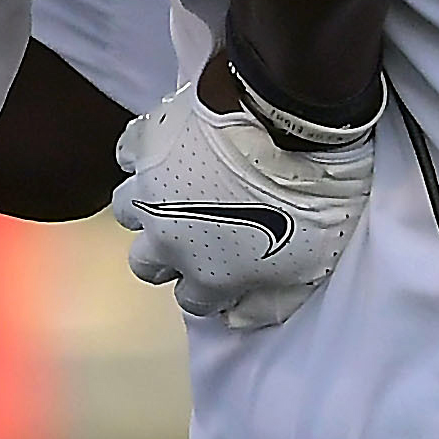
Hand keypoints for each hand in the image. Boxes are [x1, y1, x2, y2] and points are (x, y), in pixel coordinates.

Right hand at [112, 73, 378, 330]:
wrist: (290, 121)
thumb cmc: (312, 194)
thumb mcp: (311, 265)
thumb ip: (271, 300)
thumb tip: (238, 317)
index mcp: (209, 275)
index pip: (193, 301)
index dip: (210, 286)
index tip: (227, 268)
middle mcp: (168, 240)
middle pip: (146, 263)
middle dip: (167, 253)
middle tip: (196, 230)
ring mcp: (150, 190)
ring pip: (126, 211)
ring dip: (147, 205)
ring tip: (176, 189)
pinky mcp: (146, 143)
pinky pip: (127, 155)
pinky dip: (142, 155)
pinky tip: (166, 149)